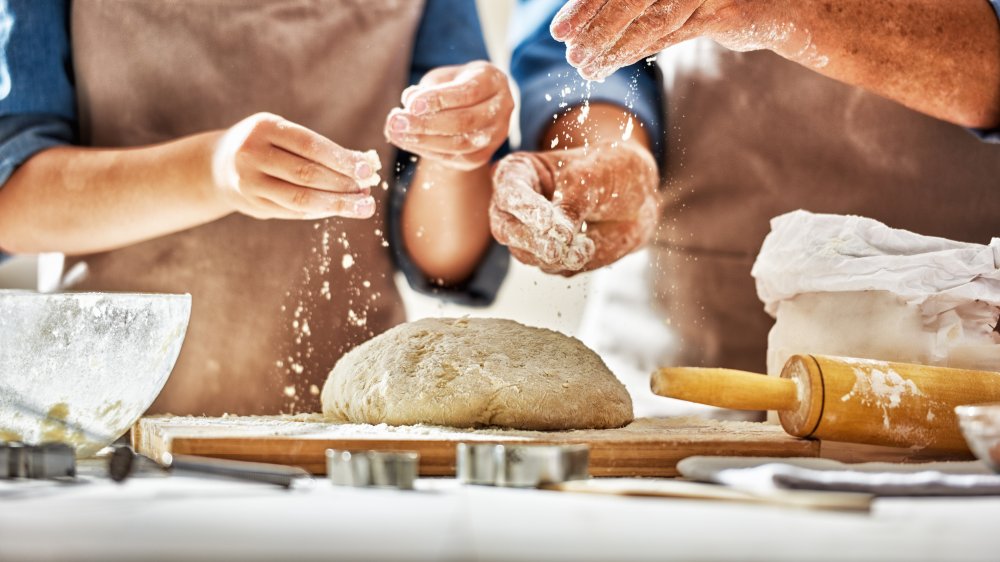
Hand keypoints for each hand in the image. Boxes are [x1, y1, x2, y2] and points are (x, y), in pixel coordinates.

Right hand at [211, 112, 380, 219]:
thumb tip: (365, 166)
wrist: (218, 164)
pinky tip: (338, 209)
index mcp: (264, 128)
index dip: (341, 159)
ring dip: (336, 204)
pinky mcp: (253, 205)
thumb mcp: (283, 133)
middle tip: (368, 192)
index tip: (367, 169)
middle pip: (306, 174)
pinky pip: (293, 212)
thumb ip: (317, 149)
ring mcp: (249, 182)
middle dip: (342, 185)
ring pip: (300, 199)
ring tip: (361, 206)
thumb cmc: (266, 144)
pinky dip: (320, 212)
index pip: (310, 145)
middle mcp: (251, 154)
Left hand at [384, 61, 513, 171]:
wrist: (477, 104)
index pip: (468, 92)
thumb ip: (428, 87)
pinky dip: (427, 150)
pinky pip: (455, 158)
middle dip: (426, 123)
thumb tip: (408, 101)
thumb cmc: (457, 84)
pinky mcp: (483, 155)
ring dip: (423, 140)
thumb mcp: (444, 77)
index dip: (439, 99)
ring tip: (395, 132)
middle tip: (396, 121)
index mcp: (493, 81)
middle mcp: (502, 109)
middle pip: (464, 121)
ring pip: (460, 144)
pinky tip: (407, 141)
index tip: (411, 103)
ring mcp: (496, 136)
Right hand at [490, 142, 658, 275]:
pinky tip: (589, 246)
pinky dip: (571, 262)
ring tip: (587, 245)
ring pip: (526, 254)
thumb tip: (558, 236)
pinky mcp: (547, 258)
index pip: (509, 192)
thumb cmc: (611, 172)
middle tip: (557, 248)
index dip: (525, 207)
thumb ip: (573, 203)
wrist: (638, 198)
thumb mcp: (594, 177)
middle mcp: (516, 206)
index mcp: (519, 173)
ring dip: (556, 255)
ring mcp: (529, 235)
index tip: (547, 220)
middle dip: (532, 240)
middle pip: (505, 229)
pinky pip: (552, 268)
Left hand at [551, 0, 800, 80]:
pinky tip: (615, 66)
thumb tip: (583, 26)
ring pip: (651, 17)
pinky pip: (674, 33)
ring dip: (615, 45)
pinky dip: (641, 50)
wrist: (781, 5)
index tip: (560, 32)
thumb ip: (636, 5)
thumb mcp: (673, 1)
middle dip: (594, 26)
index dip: (586, 6)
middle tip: (569, 53)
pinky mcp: (725, 7)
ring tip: (587, 67)